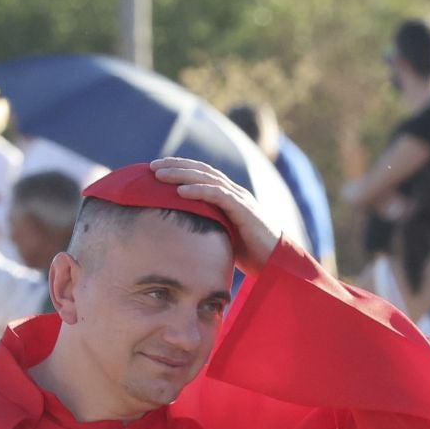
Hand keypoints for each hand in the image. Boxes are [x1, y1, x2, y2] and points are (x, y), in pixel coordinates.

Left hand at [151, 158, 280, 268]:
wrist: (277, 263)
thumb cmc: (249, 252)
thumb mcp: (221, 235)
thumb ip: (205, 227)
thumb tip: (178, 234)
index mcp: (229, 196)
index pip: (202, 175)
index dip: (180, 168)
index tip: (156, 168)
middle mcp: (234, 193)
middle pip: (202, 171)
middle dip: (176, 165)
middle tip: (151, 165)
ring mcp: (240, 200)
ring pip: (207, 179)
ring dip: (182, 175)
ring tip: (160, 174)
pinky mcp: (244, 211)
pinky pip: (218, 196)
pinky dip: (198, 191)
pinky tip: (180, 191)